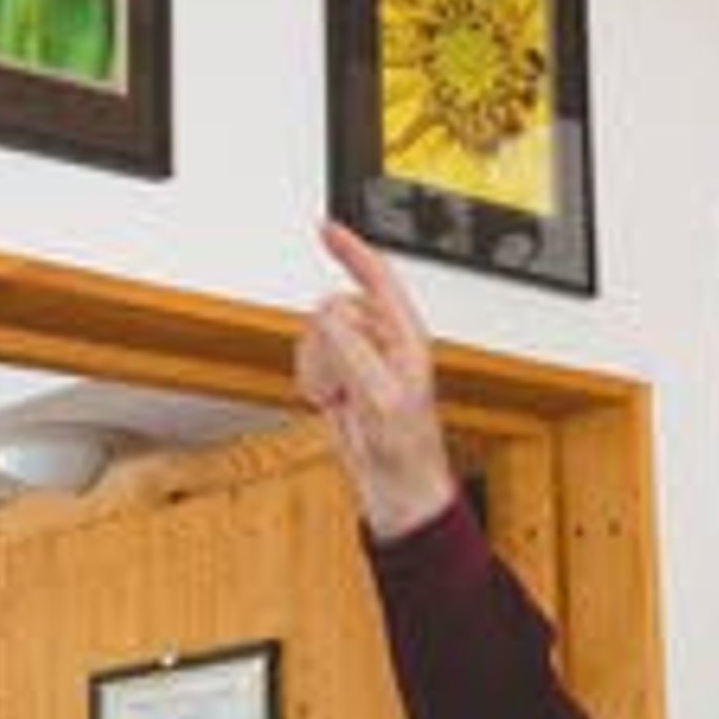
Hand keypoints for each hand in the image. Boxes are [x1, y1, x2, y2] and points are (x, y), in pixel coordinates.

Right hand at [297, 221, 459, 541]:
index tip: (325, 227)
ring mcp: (362, 362)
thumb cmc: (408, 451)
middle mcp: (385, 344)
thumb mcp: (382, 396)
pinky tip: (329, 403)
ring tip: (337, 397)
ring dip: (318, 365)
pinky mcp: (343, 381)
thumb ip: (353, 349)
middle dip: (327, 344)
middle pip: (336, 310)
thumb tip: (326, 312)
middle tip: (340, 382)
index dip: (351, 250)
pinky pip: (310, 360)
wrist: (397, 491)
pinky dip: (311, 380)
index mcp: (406, 338)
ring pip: (318, 335)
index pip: (377, 279)